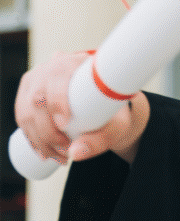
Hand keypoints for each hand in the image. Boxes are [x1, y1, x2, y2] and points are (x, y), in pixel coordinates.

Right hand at [14, 52, 148, 164]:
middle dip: (48, 132)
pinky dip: (31, 139)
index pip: (58, 77)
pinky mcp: (27, 93)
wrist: (105, 104)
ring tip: (61, 157)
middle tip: (67, 152)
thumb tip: (75, 154)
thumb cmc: (113, 110)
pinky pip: (22, 117)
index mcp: (76, 63)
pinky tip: (44, 153)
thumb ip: (101, 139)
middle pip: (38, 99)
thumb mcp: (117, 125)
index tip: (64, 124)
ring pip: (27, 112)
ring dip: (40, 141)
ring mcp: (35, 80)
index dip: (57, 101)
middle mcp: (51, 67)